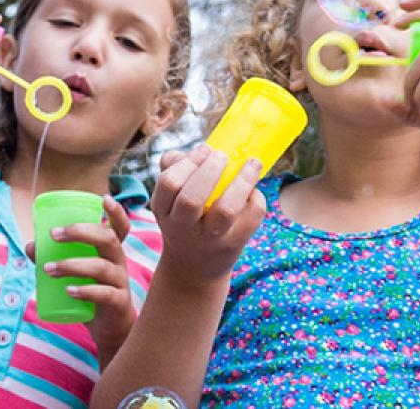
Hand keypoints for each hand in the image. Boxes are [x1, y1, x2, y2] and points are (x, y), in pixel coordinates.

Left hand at [23, 196, 139, 353]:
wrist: (109, 330)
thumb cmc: (91, 295)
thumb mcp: (74, 274)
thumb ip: (54, 258)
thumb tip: (31, 245)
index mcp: (111, 252)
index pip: (120, 227)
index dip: (116, 212)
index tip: (104, 198)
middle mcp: (119, 263)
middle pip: (108, 239)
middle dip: (80, 233)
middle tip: (53, 235)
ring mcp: (120, 283)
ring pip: (102, 267)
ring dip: (72, 265)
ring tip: (48, 270)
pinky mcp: (118, 303)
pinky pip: (105, 294)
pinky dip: (86, 290)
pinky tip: (69, 291)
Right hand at [148, 145, 264, 285]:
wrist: (194, 268)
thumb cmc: (184, 221)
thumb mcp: (169, 201)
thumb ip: (173, 170)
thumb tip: (191, 152)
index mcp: (164, 211)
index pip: (169, 184)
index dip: (189, 163)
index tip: (205, 150)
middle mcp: (184, 228)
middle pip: (192, 198)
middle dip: (210, 171)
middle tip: (223, 156)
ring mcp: (210, 239)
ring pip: (226, 209)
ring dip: (242, 182)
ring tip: (252, 163)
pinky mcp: (234, 244)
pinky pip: (251, 218)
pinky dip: (256, 199)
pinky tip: (253, 191)